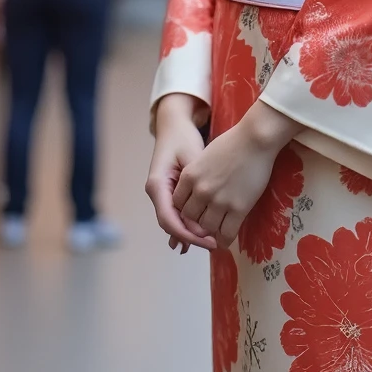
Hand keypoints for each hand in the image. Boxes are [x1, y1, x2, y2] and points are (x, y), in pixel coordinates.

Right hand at [146, 94, 214, 252]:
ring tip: (212, 244)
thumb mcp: (193, 157)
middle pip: (171, 225)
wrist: (173, 126)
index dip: (188, 234)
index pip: (169, 219)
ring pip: (174, 221)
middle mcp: (156, 192)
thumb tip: (204, 212)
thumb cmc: (183, 138)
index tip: (209, 241)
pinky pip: (178, 214)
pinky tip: (201, 238)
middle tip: (215, 245)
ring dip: (191, 234)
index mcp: (157, 184)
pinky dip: (189, 225)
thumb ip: (197, 184)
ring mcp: (161, 193)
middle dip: (192, 238)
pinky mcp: (170, 192)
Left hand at [171, 101, 297, 250]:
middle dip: (196, 223)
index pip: (177, 205)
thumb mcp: (204, 157)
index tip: (194, 213)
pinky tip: (226, 238)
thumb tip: (195, 193)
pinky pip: (227, 233)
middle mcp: (200, 190)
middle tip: (205, 224)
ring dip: (211, 232)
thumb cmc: (233, 143)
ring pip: (207, 229)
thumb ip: (195, 176)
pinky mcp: (238, 208)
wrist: (256, 139)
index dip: (184, 211)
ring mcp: (219, 201)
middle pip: (189, 219)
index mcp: (189, 176)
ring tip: (217, 230)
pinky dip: (225, 239)